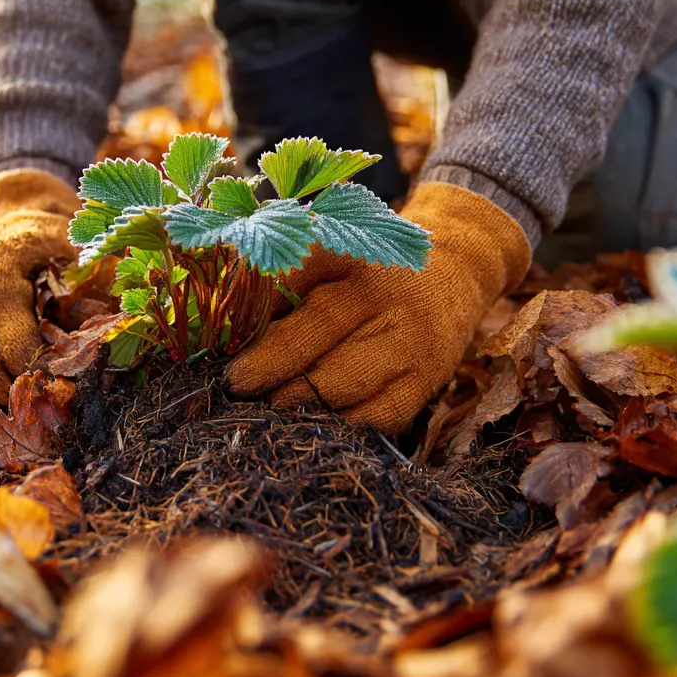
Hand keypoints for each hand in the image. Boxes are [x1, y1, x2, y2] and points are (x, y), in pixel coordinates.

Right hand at [0, 169, 79, 400]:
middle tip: (52, 406)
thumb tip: (120, 323)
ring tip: (32, 400)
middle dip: (21, 392)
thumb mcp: (74, 247)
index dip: (44, 374)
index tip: (70, 385)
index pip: (17, 350)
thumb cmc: (47, 237)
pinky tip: (6, 384)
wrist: (8, 216)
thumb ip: (93, 282)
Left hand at [226, 183, 531, 433]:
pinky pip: (378, 415)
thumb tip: (223, 325)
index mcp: (350, 249)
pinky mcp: (427, 379)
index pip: (299, 266)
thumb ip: (280, 280)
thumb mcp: (331, 254)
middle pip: (319, 324)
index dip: (256, 296)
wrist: (455, 271)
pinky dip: (340, 425)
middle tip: (233, 382)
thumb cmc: (369, 270)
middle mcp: (382, 290)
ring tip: (265, 409)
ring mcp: (408, 337)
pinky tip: (311, 426)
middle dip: (269, 361)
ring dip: (298, 400)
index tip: (221, 327)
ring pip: (344, 378)